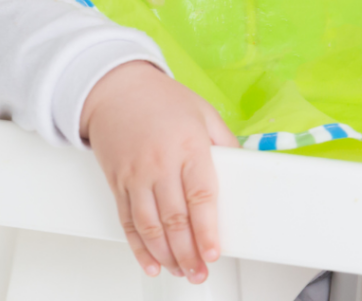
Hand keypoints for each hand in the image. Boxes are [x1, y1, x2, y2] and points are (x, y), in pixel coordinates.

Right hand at [80, 61, 237, 282]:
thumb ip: (224, 142)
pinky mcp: (117, 184)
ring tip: (181, 271)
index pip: (201, 196)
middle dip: (189, 252)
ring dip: (167, 255)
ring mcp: (135, 176)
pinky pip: (127, 223)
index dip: (207, 229)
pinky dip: (139, 248)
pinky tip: (152, 262)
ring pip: (150, 227)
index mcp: (188, 146)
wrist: (116, 90)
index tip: (214, 251)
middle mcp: (160, 164)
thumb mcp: (203, 112)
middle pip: (175, 219)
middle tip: (200, 271)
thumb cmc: (162, 100)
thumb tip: (244, 165)